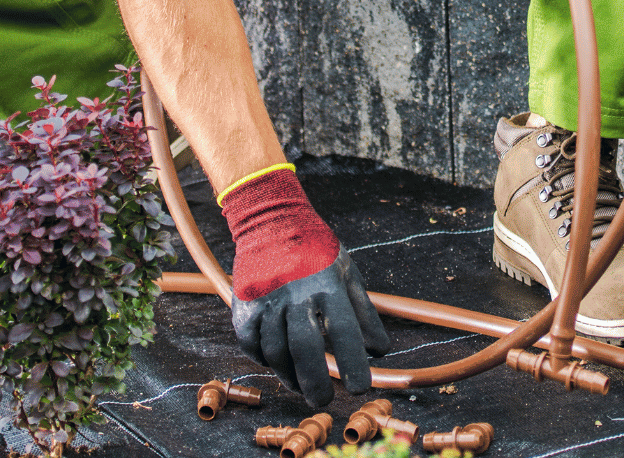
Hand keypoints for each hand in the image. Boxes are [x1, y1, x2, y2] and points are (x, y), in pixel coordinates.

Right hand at [220, 167, 389, 403]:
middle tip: (323, 402)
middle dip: (315, 382)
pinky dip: (265, 359)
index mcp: (327, 283)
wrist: (270, 220)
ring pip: (276, 351)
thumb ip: (364, 313)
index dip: (353, 363)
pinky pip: (251, 343)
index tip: (360, 389)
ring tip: (302, 386)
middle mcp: (295, 292)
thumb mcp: (346, 273)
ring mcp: (266, 298)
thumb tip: (381, 351)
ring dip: (289, 375)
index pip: (344, 330)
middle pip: (305, 348)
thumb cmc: (316, 250)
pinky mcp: (243, 303)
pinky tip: (277, 364)